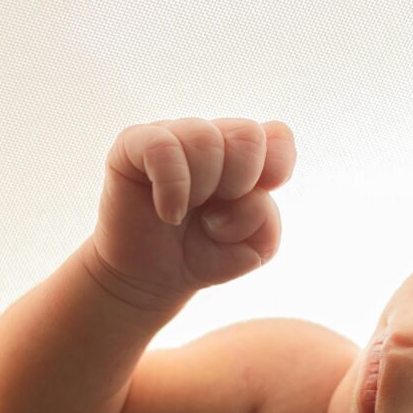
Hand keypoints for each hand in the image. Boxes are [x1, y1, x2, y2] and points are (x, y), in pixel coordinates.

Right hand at [89, 117, 294, 307]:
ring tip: (185, 213)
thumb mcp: (252, 249)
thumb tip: (242, 194)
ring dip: (202, 189)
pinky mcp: (133, 143)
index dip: (274, 169)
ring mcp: (171, 135)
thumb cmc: (201, 254)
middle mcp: (209, 137)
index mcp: (243, 154)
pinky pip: (162, 147)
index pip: (279, 135)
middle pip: (248, 135)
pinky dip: (172, 187)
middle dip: (239, 183)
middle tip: (212, 210)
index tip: (247, 201)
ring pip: (206, 139)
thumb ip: (266, 220)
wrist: (149, 278)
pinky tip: (167, 211)